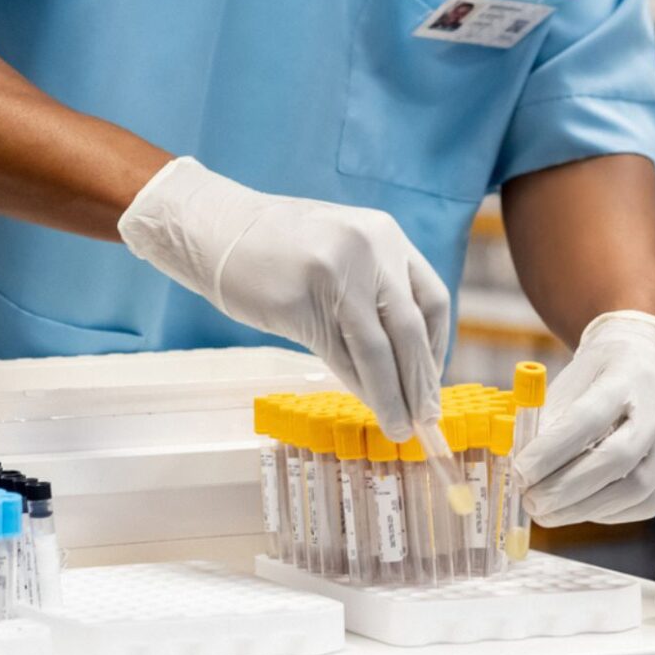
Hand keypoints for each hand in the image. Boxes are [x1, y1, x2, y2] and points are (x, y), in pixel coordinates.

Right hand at [118, 157, 450, 439]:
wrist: (216, 228)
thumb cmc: (277, 247)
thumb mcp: (341, 253)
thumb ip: (372, 293)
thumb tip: (401, 365)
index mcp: (386, 234)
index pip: (431, 298)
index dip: (438, 346)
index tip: (431, 379)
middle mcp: (370, 248)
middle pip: (411, 329)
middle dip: (421, 381)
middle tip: (427, 418)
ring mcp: (337, 272)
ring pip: (379, 349)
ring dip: (392, 396)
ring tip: (400, 426)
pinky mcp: (303, 299)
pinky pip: (340, 355)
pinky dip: (358, 386)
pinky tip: (365, 403)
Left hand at [515, 311, 654, 526]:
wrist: (646, 360)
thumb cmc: (599, 374)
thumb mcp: (570, 383)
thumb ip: (548, 423)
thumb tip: (522, 471)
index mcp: (628, 376)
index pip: (589, 418)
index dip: (552, 451)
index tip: (521, 473)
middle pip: (619, 458)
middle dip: (569, 489)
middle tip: (533, 503)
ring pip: (638, 489)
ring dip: (586, 509)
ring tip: (550, 513)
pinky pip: (649, 502)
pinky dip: (610, 513)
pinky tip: (582, 510)